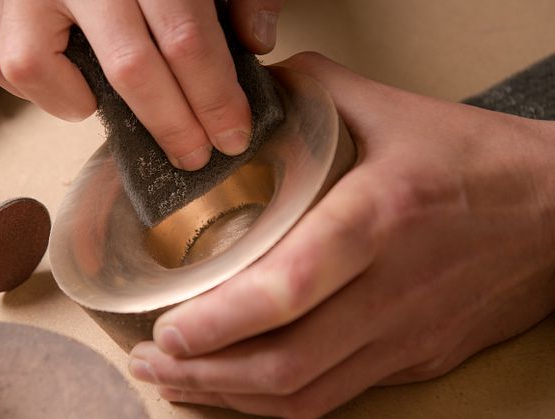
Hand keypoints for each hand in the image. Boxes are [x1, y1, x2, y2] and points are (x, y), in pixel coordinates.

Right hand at [0, 0, 283, 170]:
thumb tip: (256, 43)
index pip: (185, 38)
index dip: (214, 97)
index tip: (232, 135)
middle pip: (129, 67)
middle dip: (171, 125)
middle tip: (194, 155)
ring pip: (38, 66)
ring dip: (84, 104)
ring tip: (115, 105)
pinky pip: (1, 60)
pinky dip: (39, 87)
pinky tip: (71, 79)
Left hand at [128, 52, 554, 417]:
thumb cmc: (476, 161)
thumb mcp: (392, 110)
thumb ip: (311, 94)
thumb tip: (249, 90)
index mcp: (378, 218)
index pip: (291, 285)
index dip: (222, 321)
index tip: (167, 328)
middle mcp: (389, 291)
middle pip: (287, 363)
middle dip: (205, 374)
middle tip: (152, 361)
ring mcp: (403, 337)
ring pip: (305, 396)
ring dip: (230, 398)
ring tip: (176, 382)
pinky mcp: (413, 360)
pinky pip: (333, 398)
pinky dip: (274, 402)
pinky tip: (237, 389)